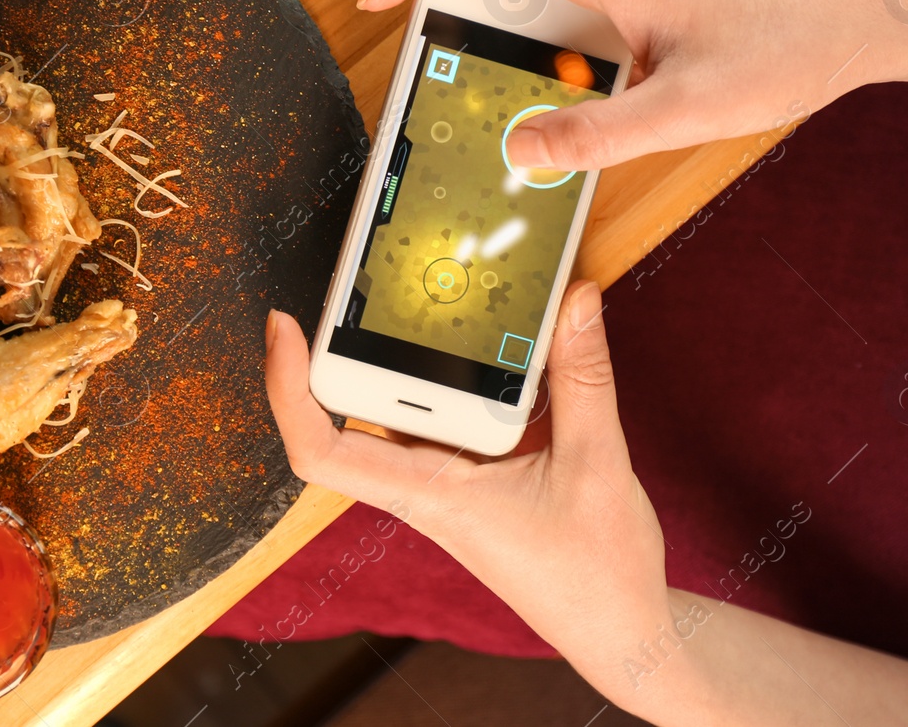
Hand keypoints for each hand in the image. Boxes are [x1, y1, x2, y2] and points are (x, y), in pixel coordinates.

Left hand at [265, 281, 700, 714]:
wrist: (623, 630)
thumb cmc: (598, 571)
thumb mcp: (597, 464)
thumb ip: (583, 377)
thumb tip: (574, 300)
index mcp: (429, 494)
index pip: (322, 450)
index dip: (288, 389)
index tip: (285, 325)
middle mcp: (425, 484)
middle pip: (354, 410)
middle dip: (349, 341)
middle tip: (362, 276)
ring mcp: (449, 478)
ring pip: (403, 407)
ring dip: (405, 351)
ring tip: (420, 287)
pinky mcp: (476, 472)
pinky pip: (448, 412)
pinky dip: (457, 370)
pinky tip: (485, 332)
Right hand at [357, 0, 888, 171]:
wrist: (861, 22)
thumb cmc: (788, 44)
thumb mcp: (685, 110)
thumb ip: (595, 136)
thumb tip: (519, 149)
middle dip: (447, 9)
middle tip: (432, 72)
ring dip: (500, 38)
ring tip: (496, 101)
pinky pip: (566, 11)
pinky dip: (541, 49)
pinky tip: (560, 101)